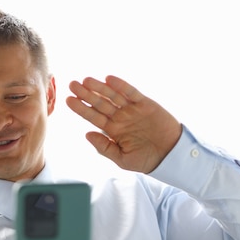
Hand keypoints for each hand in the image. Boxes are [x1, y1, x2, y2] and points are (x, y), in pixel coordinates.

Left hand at [66, 75, 181, 172]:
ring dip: (100, 87)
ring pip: (113, 95)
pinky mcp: (145, 104)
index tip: (69, 100)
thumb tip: (87, 134)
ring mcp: (132, 110)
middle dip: (86, 94)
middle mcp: (120, 118)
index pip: (93, 117)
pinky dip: (121, 86)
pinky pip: (131, 93)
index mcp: (113, 130)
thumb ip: (104, 148)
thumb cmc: (146, 160)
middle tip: (72, 85)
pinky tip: (109, 79)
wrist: (170, 156)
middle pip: (100, 103)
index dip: (81, 109)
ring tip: (86, 80)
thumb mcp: (122, 159)